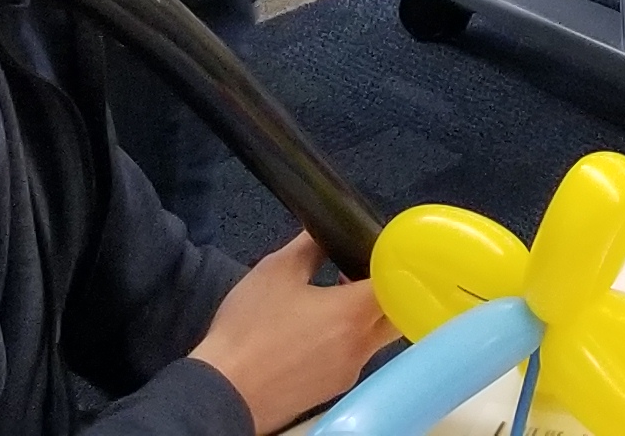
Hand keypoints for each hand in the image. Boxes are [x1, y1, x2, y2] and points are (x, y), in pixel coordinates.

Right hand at [185, 236, 394, 433]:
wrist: (225, 390)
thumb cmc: (248, 331)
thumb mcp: (276, 272)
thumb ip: (308, 246)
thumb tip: (324, 233)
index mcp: (353, 314)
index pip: (399, 286)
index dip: (393, 266)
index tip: (378, 254)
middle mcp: (360, 346)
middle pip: (395, 316)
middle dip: (386, 293)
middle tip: (360, 275)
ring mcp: (349, 372)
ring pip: (374, 339)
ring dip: (363, 317)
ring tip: (330, 300)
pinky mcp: (333, 389)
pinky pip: (353, 358)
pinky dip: (345, 340)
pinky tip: (314, 331)